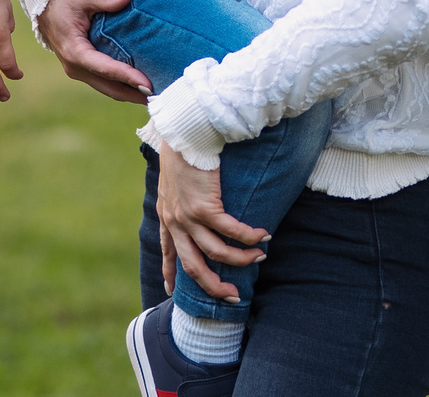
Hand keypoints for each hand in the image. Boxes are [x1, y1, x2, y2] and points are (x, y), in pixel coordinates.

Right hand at [33, 0, 151, 102]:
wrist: (43, 7)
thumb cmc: (63, 0)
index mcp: (75, 51)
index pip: (105, 68)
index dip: (128, 77)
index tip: (148, 84)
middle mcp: (75, 67)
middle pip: (109, 87)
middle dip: (134, 94)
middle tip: (159, 98)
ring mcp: (78, 71)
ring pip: (108, 89)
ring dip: (130, 93)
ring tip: (154, 97)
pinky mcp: (83, 70)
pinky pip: (104, 83)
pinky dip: (122, 87)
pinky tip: (139, 87)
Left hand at [156, 141, 269, 301]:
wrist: (185, 133)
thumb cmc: (183, 149)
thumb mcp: (174, 179)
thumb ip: (180, 195)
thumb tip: (191, 200)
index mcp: (167, 215)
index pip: (168, 252)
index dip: (171, 274)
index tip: (173, 291)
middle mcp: (175, 221)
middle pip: (192, 265)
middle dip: (212, 285)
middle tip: (232, 295)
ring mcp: (188, 216)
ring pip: (215, 253)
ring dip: (239, 259)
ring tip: (258, 258)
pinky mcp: (205, 206)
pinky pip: (230, 231)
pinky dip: (248, 237)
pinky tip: (262, 237)